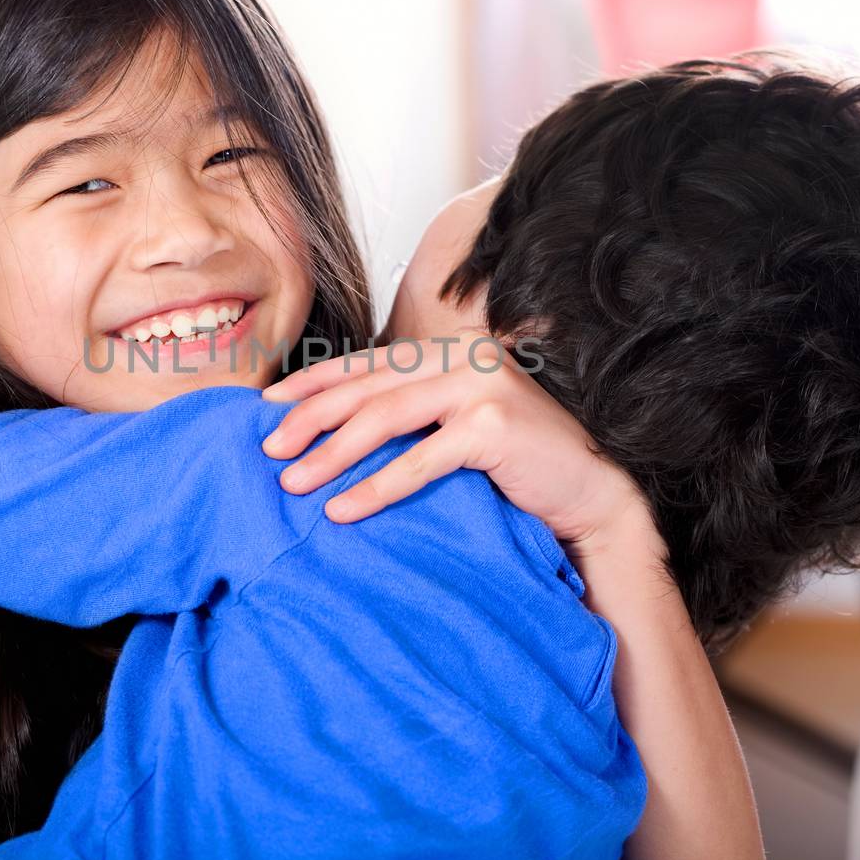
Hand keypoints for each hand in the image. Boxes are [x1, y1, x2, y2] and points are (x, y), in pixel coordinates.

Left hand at [260, 329, 663, 561]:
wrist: (592, 493)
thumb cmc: (520, 465)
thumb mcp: (460, 426)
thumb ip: (415, 414)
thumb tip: (336, 429)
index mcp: (452, 349)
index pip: (369, 362)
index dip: (314, 382)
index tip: (267, 406)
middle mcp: (465, 356)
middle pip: (368, 387)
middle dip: (310, 419)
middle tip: (268, 449)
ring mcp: (481, 386)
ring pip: (385, 418)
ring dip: (332, 453)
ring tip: (294, 481)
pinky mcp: (494, 425)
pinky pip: (419, 459)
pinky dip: (375, 487)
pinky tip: (343, 510)